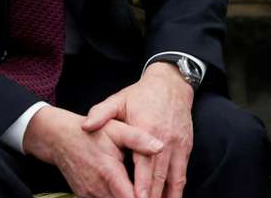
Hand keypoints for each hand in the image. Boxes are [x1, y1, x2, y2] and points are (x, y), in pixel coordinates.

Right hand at [24, 105, 163, 197]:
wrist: (61, 139)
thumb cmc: (93, 133)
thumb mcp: (117, 130)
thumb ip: (138, 139)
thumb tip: (160, 147)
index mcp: (109, 172)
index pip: (130, 197)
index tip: (156, 196)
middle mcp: (97, 188)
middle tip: (156, 195)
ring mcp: (89, 195)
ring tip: (145, 194)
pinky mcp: (84, 197)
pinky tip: (126, 192)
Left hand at [83, 61, 195, 197]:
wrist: (172, 85)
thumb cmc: (142, 95)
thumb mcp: (119, 100)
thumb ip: (101, 112)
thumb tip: (85, 126)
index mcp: (146, 130)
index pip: (144, 164)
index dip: (141, 184)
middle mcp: (165, 140)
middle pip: (158, 176)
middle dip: (151, 196)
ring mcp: (177, 145)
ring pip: (173, 178)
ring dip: (166, 196)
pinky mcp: (185, 148)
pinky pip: (182, 174)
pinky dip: (177, 189)